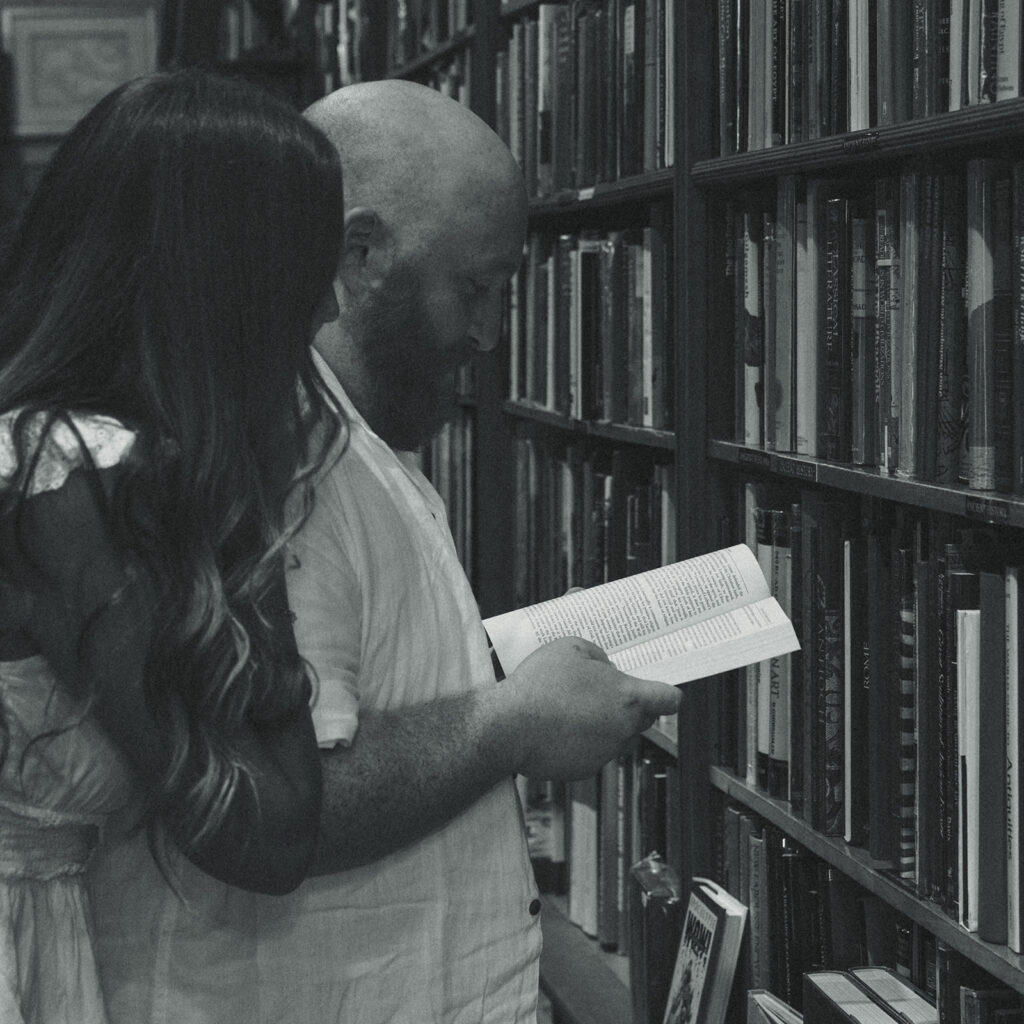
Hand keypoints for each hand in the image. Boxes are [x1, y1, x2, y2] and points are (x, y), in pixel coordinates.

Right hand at [484, 636, 681, 780]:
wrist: (507, 727)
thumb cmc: (540, 684)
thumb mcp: (571, 647)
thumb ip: (599, 655)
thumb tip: (606, 668)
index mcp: (627, 698)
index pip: (670, 700)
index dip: (666, 693)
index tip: (660, 690)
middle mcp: (623, 729)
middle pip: (642, 719)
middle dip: (628, 705)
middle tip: (601, 690)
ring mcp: (605, 752)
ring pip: (615, 735)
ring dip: (603, 723)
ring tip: (572, 707)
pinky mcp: (585, 770)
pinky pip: (593, 751)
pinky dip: (582, 741)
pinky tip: (559, 727)